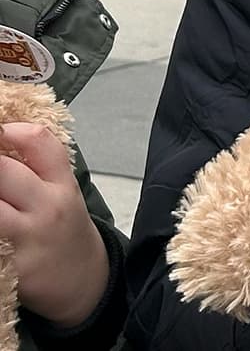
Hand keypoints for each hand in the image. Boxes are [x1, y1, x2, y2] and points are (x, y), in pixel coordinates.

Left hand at [0, 122, 108, 326]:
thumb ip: (38, 166)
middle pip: (3, 171)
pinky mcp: (11, 268)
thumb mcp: (64, 190)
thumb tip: (1, 139)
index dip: (8, 131)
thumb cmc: (64, 228)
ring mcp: (28, 238)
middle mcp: (48, 206)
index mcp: (61, 183)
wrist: (81, 279)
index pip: (38, 142)